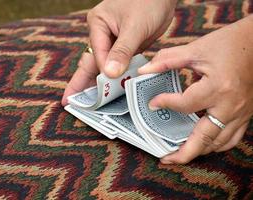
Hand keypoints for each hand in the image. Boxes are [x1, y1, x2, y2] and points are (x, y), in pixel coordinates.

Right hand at [62, 0, 176, 105]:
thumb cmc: (148, 2)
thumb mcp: (134, 26)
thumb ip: (122, 50)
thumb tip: (109, 73)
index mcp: (98, 24)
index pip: (98, 54)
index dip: (101, 74)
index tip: (102, 93)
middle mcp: (102, 34)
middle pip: (90, 63)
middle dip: (81, 83)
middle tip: (69, 102)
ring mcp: (113, 42)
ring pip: (102, 66)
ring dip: (97, 84)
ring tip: (85, 103)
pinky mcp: (125, 48)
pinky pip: (117, 66)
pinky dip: (113, 79)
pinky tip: (108, 92)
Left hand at [138, 15, 252, 163]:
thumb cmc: (229, 43)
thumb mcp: (196, 48)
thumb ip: (168, 60)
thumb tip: (145, 70)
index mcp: (218, 88)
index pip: (185, 105)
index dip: (165, 104)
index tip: (152, 103)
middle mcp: (230, 105)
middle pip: (204, 139)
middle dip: (183, 154)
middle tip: (165, 158)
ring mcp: (240, 113)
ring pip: (218, 143)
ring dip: (198, 151)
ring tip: (180, 153)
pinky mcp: (245, 114)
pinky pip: (231, 139)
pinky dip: (215, 145)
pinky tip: (202, 143)